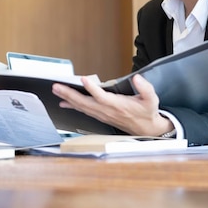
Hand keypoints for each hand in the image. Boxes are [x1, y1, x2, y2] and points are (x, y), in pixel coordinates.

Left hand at [51, 74, 171, 135]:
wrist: (146, 129)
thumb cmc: (147, 112)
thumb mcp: (151, 99)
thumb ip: (145, 88)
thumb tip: (137, 78)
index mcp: (118, 105)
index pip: (102, 97)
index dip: (92, 89)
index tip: (83, 79)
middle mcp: (107, 111)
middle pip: (85, 102)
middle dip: (69, 94)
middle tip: (56, 86)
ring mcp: (102, 115)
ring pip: (82, 106)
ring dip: (68, 98)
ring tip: (56, 90)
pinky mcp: (100, 116)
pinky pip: (83, 110)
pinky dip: (72, 105)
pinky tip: (63, 102)